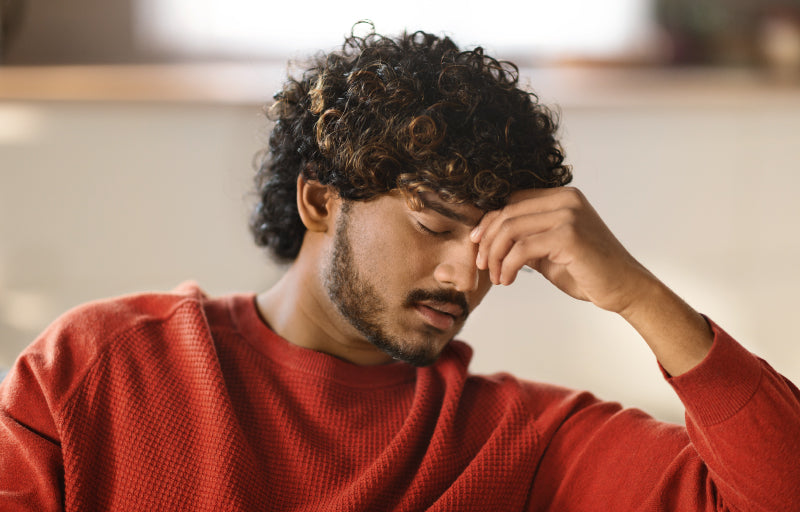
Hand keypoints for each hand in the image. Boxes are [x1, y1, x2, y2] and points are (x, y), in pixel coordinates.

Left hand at [470, 187, 652, 315]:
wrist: (625, 288)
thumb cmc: (589, 271)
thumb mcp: (550, 251)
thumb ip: (526, 239)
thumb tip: (490, 239)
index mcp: (563, 197)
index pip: (513, 201)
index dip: (490, 222)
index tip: (478, 244)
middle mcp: (566, 199)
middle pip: (507, 212)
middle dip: (487, 241)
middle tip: (481, 265)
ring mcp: (568, 215)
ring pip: (510, 229)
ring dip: (495, 256)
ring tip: (496, 276)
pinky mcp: (568, 235)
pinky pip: (521, 249)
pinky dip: (507, 266)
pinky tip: (508, 280)